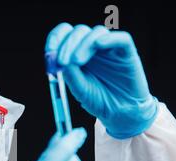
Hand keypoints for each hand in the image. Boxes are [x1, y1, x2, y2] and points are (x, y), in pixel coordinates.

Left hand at [45, 23, 157, 138]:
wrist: (119, 113)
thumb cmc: (98, 100)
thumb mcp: (79, 89)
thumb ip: (70, 74)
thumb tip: (60, 61)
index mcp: (77, 53)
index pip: (64, 35)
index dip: (56, 38)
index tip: (49, 53)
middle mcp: (92, 47)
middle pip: (79, 31)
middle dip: (68, 44)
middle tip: (63, 61)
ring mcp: (110, 48)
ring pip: (97, 32)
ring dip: (84, 44)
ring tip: (77, 62)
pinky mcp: (127, 52)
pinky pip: (121, 38)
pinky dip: (109, 38)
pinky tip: (99, 45)